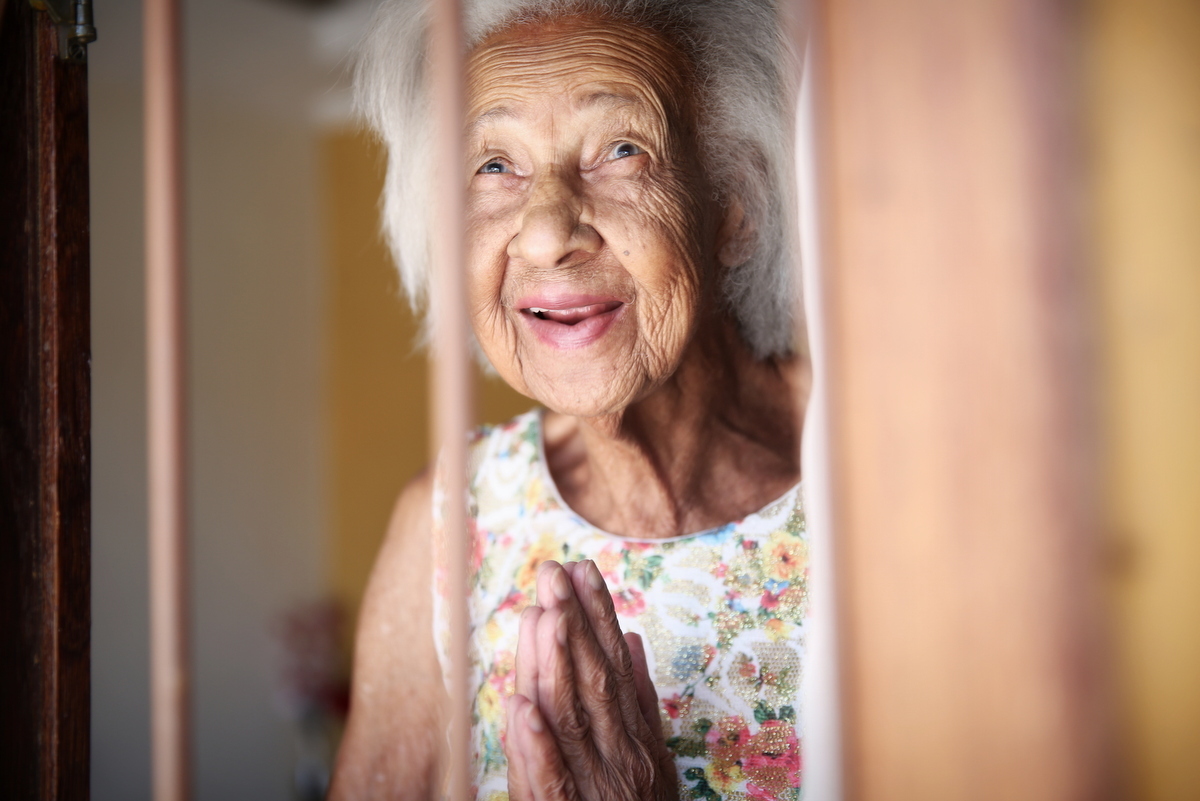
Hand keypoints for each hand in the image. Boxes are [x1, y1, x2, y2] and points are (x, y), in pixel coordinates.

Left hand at [504, 560, 677, 800]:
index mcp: (636, 738)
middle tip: (554, 572)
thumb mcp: (652, 758)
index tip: (582, 569)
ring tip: (540, 617)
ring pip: (571, 720)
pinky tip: (519, 706)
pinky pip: (550, 782)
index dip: (599, 616)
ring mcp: (597, 788)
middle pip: (595, 682)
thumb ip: (640, 699)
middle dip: (575, 623)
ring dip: (555, 665)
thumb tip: (631, 638)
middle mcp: (621, 757)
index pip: (616, 667)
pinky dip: (535, 746)